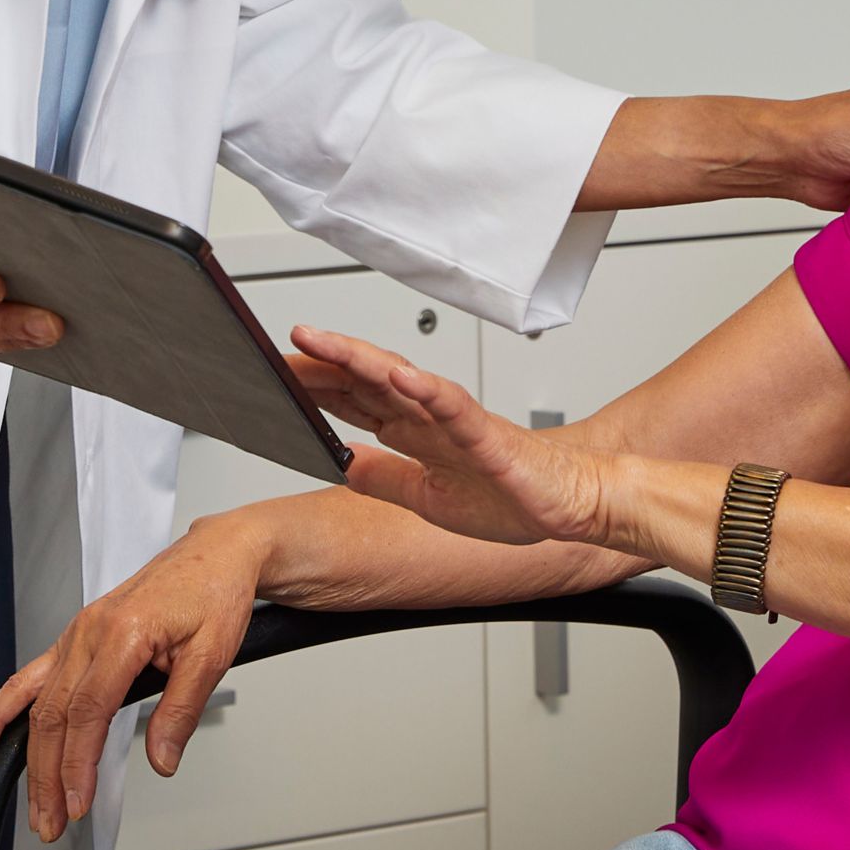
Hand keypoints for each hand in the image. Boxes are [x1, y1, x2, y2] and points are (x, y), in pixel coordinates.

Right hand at [0, 511, 271, 842]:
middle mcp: (89, 631)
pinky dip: (3, 709)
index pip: (88, 711)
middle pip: (54, 715)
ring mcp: (76, 634)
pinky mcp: (74, 639)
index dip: (78, 763)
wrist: (215, 555)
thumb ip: (181, 710)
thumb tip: (161, 760)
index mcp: (123, 632)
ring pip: (38, 703)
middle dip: (48, 775)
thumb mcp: (213, 654)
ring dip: (30, 758)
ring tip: (33, 805)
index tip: (78, 802)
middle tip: (52, 822)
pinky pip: (30, 678)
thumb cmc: (215, 593)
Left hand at [290, 326, 621, 549]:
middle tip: (280, 350)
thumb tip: (343, 463)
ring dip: (359, 359)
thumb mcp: (427, 499)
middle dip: (322, 364)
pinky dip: (426, 388)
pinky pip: (454, 406)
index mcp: (418, 433)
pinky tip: (400, 375)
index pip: (355, 401)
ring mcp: (458, 422)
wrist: (574, 507)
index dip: (315, 387)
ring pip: (403, 380)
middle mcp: (432, 418)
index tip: (275, 376)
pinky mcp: (488, 435)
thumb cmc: (514, 497)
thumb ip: (387, 478)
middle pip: (368, 381)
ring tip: (321, 342)